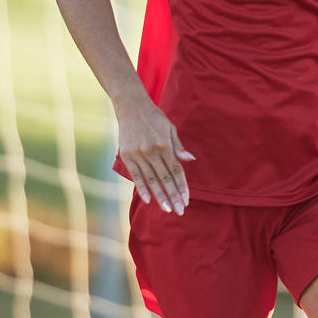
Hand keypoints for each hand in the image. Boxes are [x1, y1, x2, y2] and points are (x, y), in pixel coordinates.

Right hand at [115, 92, 195, 215]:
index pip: (176, 171)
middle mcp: (151, 151)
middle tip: (179, 211)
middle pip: (165, 179)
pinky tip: (149, 199)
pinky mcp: (127, 155)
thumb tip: (190, 160)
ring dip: (160, 196)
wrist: (130, 105)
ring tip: (167, 209)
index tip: (186, 200)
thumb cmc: (154, 117)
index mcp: (164, 144)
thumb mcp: (170, 128)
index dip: (182, 187)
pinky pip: (135, 175)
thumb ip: (178, 146)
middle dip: (173, 196)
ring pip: (151, 179)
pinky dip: (142, 188)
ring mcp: (138, 154)